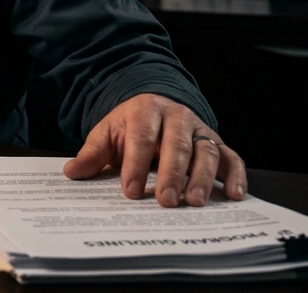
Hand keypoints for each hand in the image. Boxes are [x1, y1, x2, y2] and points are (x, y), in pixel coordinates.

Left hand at [63, 93, 245, 206]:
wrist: (154, 104)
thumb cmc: (129, 126)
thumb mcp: (107, 133)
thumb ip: (92, 153)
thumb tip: (71, 172)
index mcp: (145, 111)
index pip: (141, 138)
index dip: (135, 165)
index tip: (130, 192)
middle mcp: (176, 116)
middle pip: (176, 146)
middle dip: (171, 175)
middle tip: (166, 202)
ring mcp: (199, 129)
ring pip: (205, 151)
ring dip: (202, 178)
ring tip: (195, 202)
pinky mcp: (217, 142)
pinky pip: (230, 157)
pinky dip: (236, 175)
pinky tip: (235, 194)